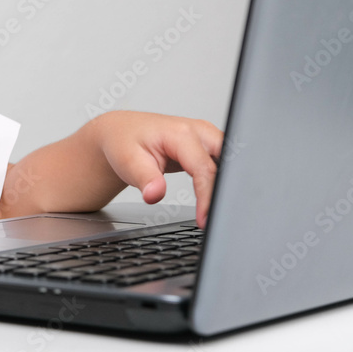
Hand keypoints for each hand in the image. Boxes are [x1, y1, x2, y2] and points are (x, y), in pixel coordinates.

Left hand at [87, 111, 221, 227]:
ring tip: (222, 210)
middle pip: (228, 162)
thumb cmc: (124, 143)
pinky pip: (224, 163)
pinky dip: (224, 181)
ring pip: (230, 161)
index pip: (204, 168)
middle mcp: (198, 131)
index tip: (205, 220)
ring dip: (228, 185)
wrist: (121, 132)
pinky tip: (218, 198)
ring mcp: (205, 137)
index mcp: (181, 133)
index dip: (207, 197)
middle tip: (222, 216)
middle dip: (228, 189)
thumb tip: (155, 195)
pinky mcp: (207, 145)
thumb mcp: (128, 162)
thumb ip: (145, 180)